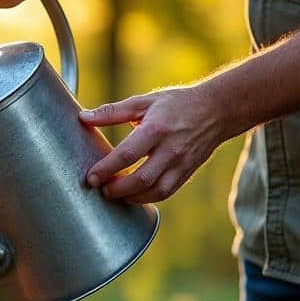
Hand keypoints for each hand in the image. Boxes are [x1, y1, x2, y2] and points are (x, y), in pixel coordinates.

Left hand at [81, 86, 233, 203]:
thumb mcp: (143, 102)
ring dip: (131, 197)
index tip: (90, 177)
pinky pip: (166, 192)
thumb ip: (112, 112)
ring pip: (155, 191)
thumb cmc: (176, 104)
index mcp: (156, 128)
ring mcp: (181, 163)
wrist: (216, 110)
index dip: (106, 169)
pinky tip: (132, 195)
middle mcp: (171, 149)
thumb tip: (83, 117)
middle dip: (117, 189)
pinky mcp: (187, 172)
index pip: (127, 154)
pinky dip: (147, 198)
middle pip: (141, 179)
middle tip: (100, 189)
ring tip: (114, 193)